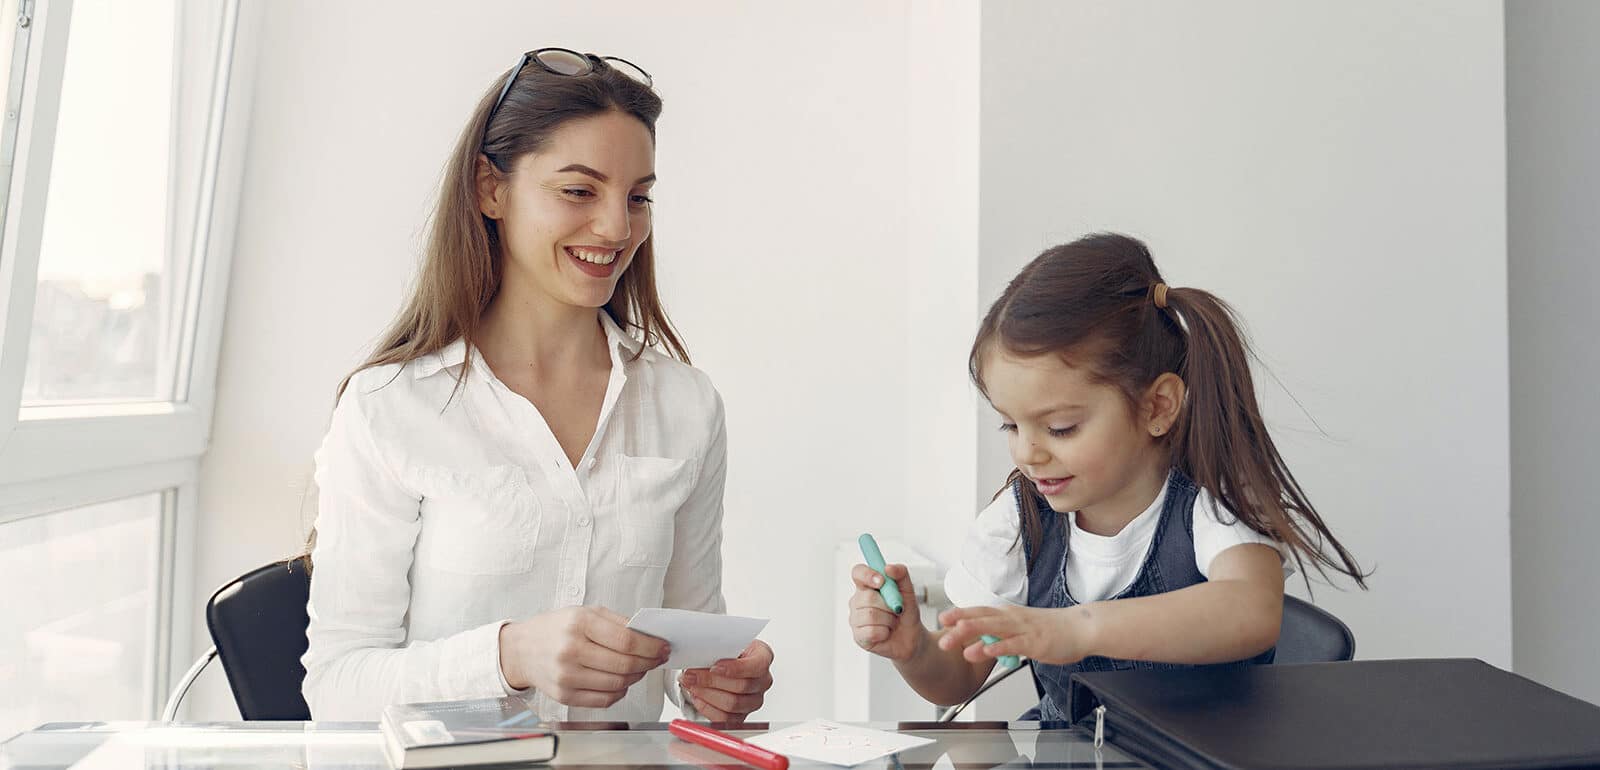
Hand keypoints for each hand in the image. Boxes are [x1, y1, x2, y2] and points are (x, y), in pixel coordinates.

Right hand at [499, 606, 669, 707]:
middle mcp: (571, 650)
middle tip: (656, 659)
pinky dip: (620, 691)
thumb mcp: (585, 612)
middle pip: (625, 665)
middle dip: (648, 663)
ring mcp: (566, 676)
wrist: (522, 649)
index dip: (651, 646)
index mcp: (579, 624)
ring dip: (636, 677)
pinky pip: (604, 700)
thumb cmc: (557, 628)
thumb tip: (650, 635)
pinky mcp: (564, 696)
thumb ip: (618, 622)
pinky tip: (621, 680)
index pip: (627, 640)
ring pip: (618, 684)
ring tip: (639, 668)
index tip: (663, 647)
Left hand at [679, 639, 773, 722]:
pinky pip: (725, 718)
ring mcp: (754, 700)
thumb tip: (700, 655)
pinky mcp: (741, 715)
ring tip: (691, 685)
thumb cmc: (727, 652)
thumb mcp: (724, 643)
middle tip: (692, 675)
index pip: (757, 666)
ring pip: (732, 704)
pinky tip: (697, 696)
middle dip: (711, 680)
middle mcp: (762, 680)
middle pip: (741, 686)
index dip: (735, 668)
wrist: (724, 663)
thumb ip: (717, 648)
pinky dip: (707, 708)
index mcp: (763, 657)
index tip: (714, 667)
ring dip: (706, 694)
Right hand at [847, 562, 922, 660]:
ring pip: (870, 615)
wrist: (912, 637)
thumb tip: (888, 567)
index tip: (882, 581)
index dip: (867, 575)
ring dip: (889, 620)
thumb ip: (901, 574)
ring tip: (891, 622)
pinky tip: (886, 632)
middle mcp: (858, 601)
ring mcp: (856, 619)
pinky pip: (871, 631)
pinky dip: (885, 632)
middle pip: (867, 597)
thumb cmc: (906, 613)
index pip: (858, 573)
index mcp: (867, 586)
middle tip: (895, 609)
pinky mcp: (858, 636)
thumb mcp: (909, 590)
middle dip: (888, 605)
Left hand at [937, 604, 1090, 665]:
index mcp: (1008, 615)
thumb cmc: (1053, 629)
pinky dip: (998, 647)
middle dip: (958, 626)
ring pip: (993, 628)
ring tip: (953, 640)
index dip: (960, 614)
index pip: (980, 612)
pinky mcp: (1034, 642)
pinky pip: (1013, 644)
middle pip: (981, 619)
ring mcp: (1023, 629)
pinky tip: (985, 651)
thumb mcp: (1022, 630)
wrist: (1081, 628)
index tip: (943, 618)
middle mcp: (1012, 619)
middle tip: (941, 634)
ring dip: (971, 634)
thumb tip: (985, 644)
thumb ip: (1002, 637)